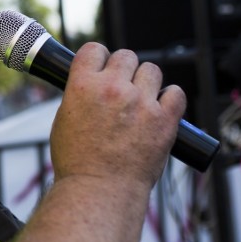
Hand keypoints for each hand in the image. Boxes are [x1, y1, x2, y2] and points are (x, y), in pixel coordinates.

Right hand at [50, 42, 185, 189]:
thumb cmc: (77, 162)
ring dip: (146, 82)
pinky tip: (161, 108)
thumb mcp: (65, 119)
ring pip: (151, 70)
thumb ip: (81, 95)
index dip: (99, 58)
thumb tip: (94, 83)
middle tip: (122, 88)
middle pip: (126, 56)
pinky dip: (170, 99)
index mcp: (83, 85)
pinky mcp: (164, 120)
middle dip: (124, 69)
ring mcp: (141, 103)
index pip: (94, 49)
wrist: (98, 191)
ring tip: (141, 100)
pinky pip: (175, 94)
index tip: (103, 67)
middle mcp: (113, 89)